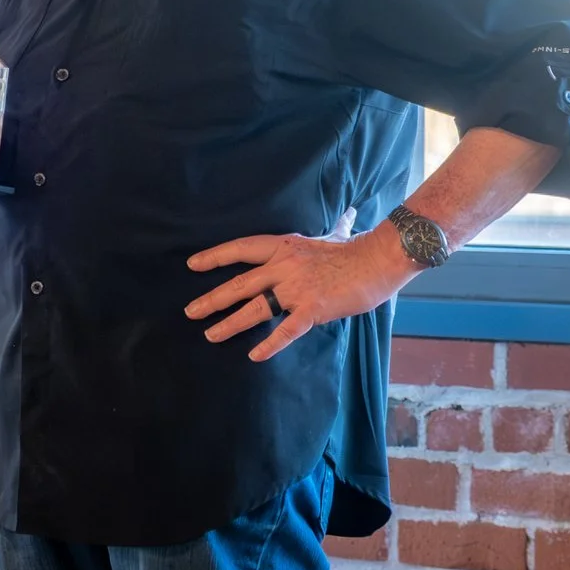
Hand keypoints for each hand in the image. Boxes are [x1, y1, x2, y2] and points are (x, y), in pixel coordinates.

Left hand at [183, 229, 412, 362]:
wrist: (379, 259)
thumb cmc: (358, 248)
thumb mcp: (337, 233)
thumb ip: (336, 227)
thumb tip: (348, 213)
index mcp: (284, 247)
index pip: (242, 249)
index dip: (216, 257)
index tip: (193, 265)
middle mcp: (284, 266)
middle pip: (240, 283)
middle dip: (213, 298)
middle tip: (190, 311)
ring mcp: (296, 288)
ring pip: (255, 307)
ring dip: (230, 322)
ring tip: (211, 334)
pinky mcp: (312, 308)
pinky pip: (285, 330)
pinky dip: (269, 344)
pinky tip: (254, 355)